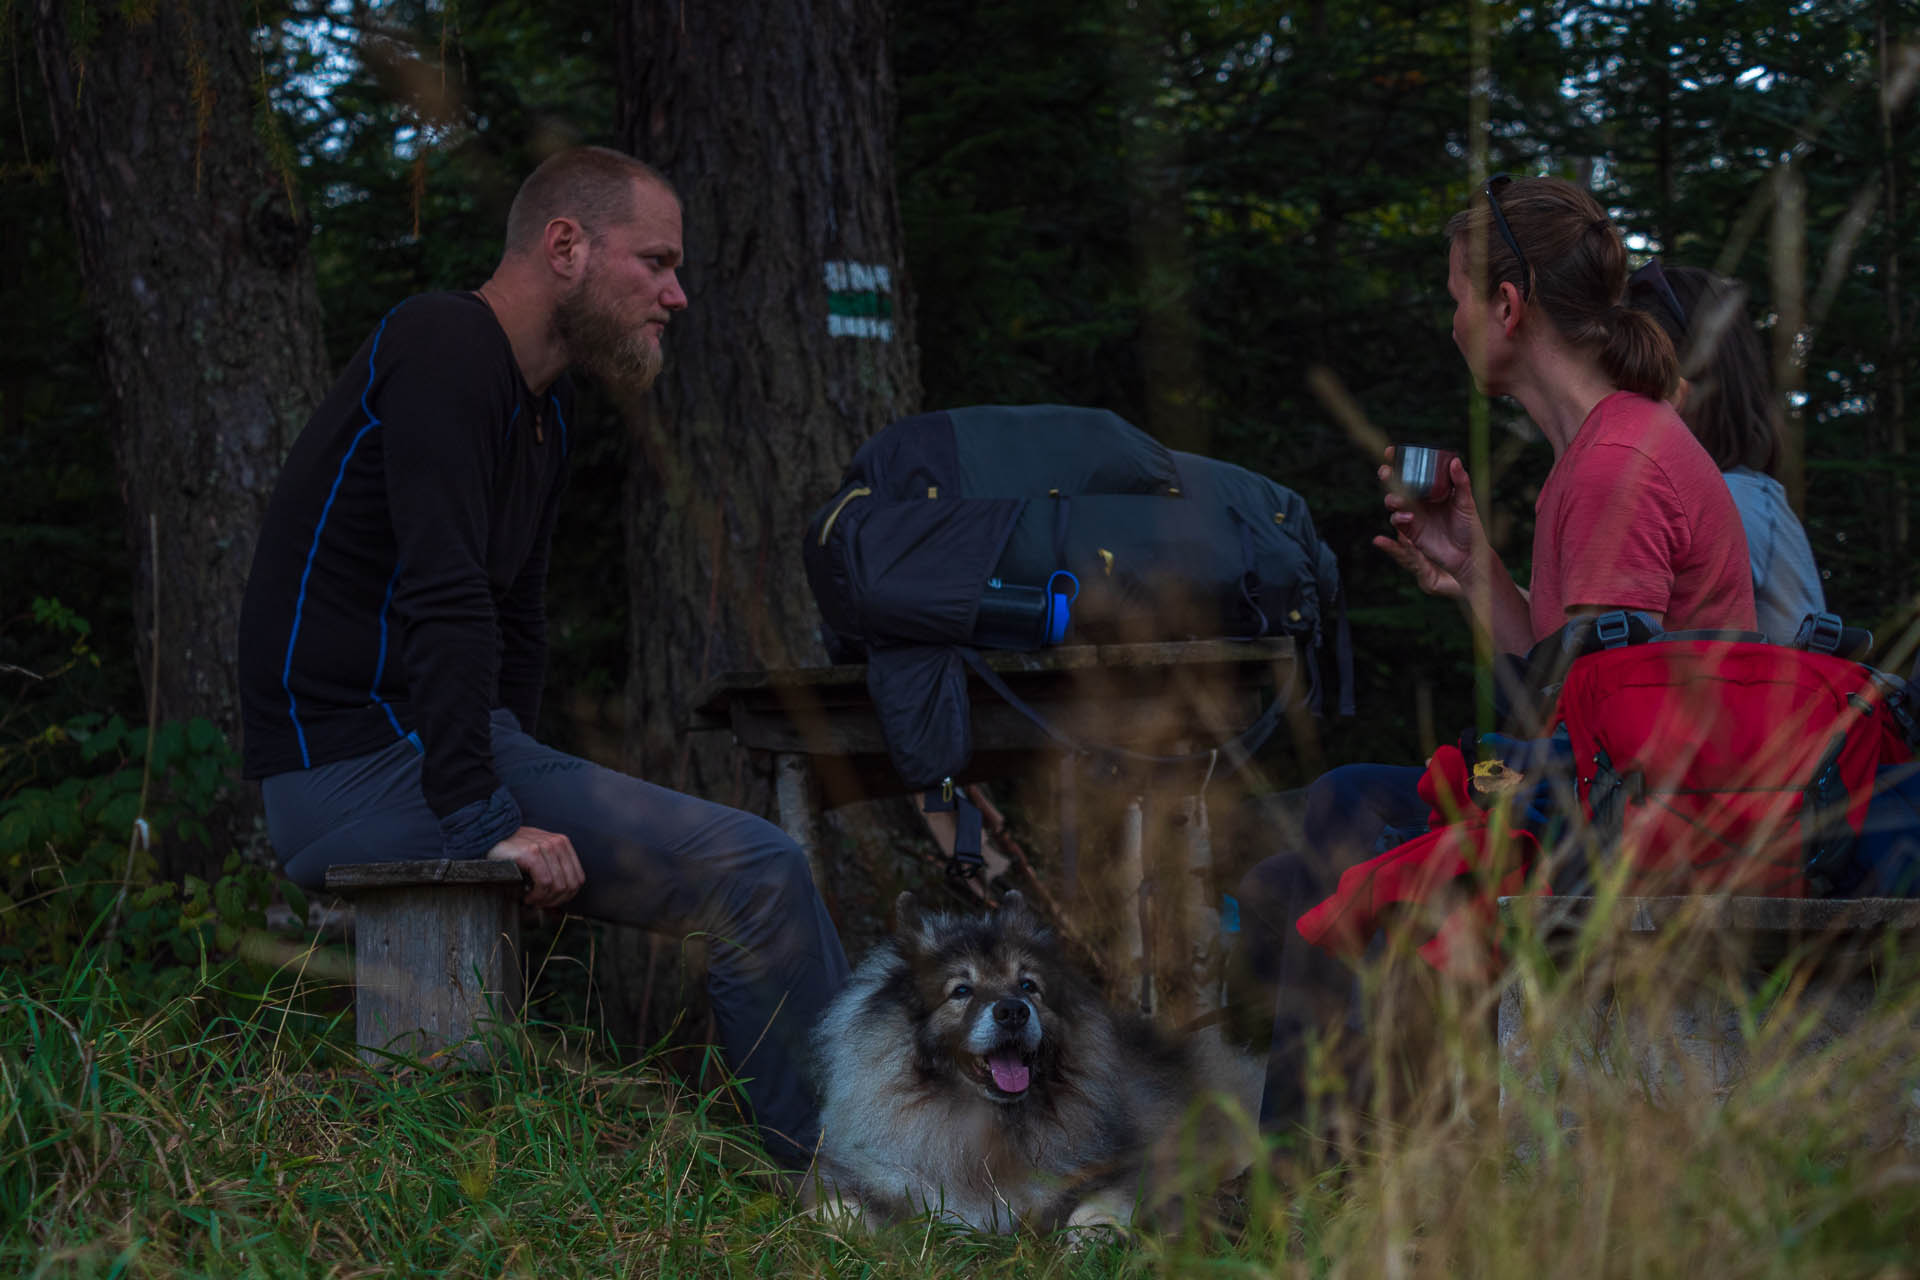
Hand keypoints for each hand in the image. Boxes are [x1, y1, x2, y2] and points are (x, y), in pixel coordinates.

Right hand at [486, 825, 583, 908]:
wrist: (490, 838)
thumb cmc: (513, 852)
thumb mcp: (538, 857)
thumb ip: (552, 872)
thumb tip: (560, 903)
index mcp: (563, 844)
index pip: (578, 879)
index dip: (567, 896)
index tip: (552, 902)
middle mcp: (558, 843)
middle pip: (570, 885)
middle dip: (556, 901)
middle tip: (541, 905)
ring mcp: (546, 847)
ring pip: (558, 886)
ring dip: (544, 900)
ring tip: (531, 900)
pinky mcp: (533, 853)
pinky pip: (544, 883)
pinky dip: (537, 895)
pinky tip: (527, 896)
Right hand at [1372, 447, 1483, 598]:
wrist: (1467, 555)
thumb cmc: (1470, 527)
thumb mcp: (1467, 502)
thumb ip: (1461, 482)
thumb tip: (1455, 461)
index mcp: (1432, 488)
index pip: (1413, 471)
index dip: (1400, 460)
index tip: (1391, 452)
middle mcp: (1420, 499)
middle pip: (1398, 484)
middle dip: (1388, 476)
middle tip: (1386, 471)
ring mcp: (1413, 514)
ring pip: (1393, 501)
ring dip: (1391, 497)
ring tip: (1399, 500)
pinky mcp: (1410, 531)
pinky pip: (1397, 520)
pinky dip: (1399, 517)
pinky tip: (1409, 517)